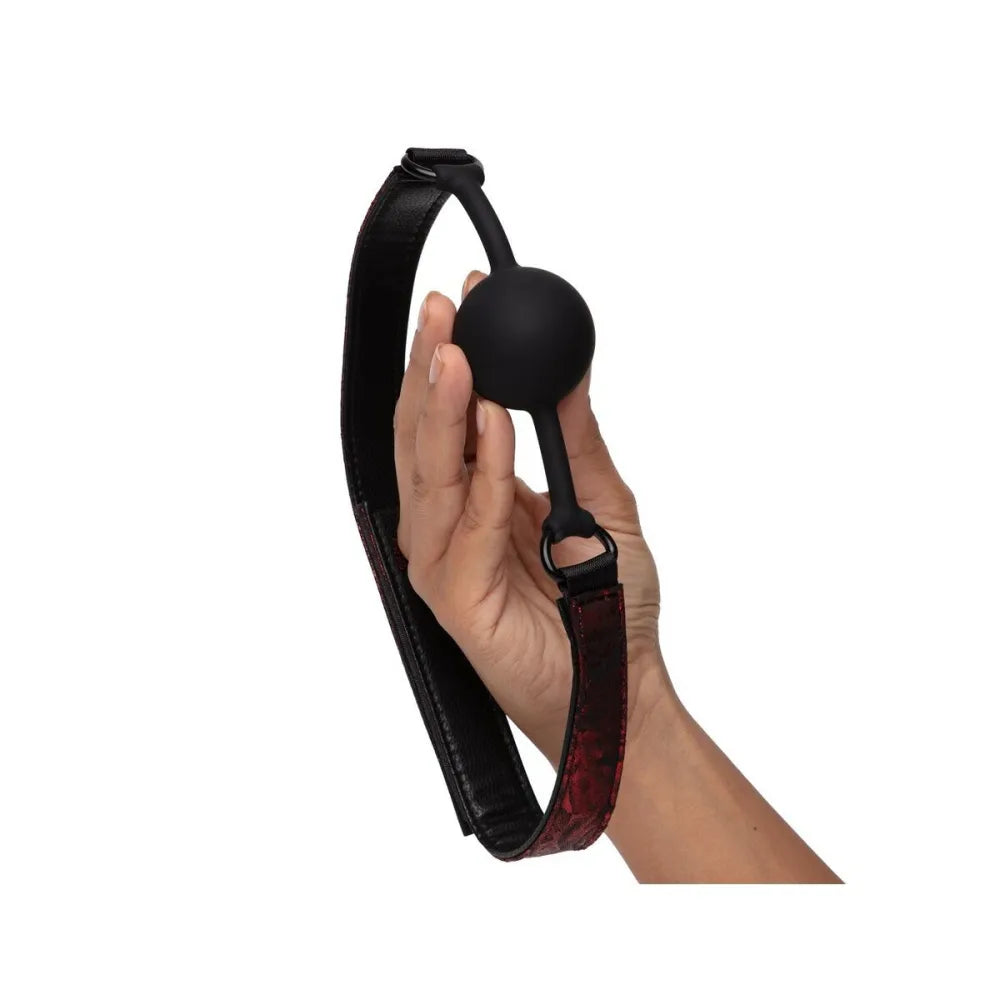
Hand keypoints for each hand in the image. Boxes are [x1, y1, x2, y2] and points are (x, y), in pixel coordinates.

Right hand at [394, 271, 669, 762]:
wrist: (622, 683)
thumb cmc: (611, 604)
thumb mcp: (600, 500)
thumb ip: (574, 437)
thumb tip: (566, 371)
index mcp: (475, 499)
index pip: (450, 418)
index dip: (452, 360)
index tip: (467, 301)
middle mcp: (449, 523)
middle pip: (427, 436)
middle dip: (433, 367)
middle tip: (444, 309)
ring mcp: (445, 559)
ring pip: (430, 471)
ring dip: (443, 407)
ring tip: (454, 348)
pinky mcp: (454, 594)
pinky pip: (468, 521)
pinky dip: (484, 468)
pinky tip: (496, 419)